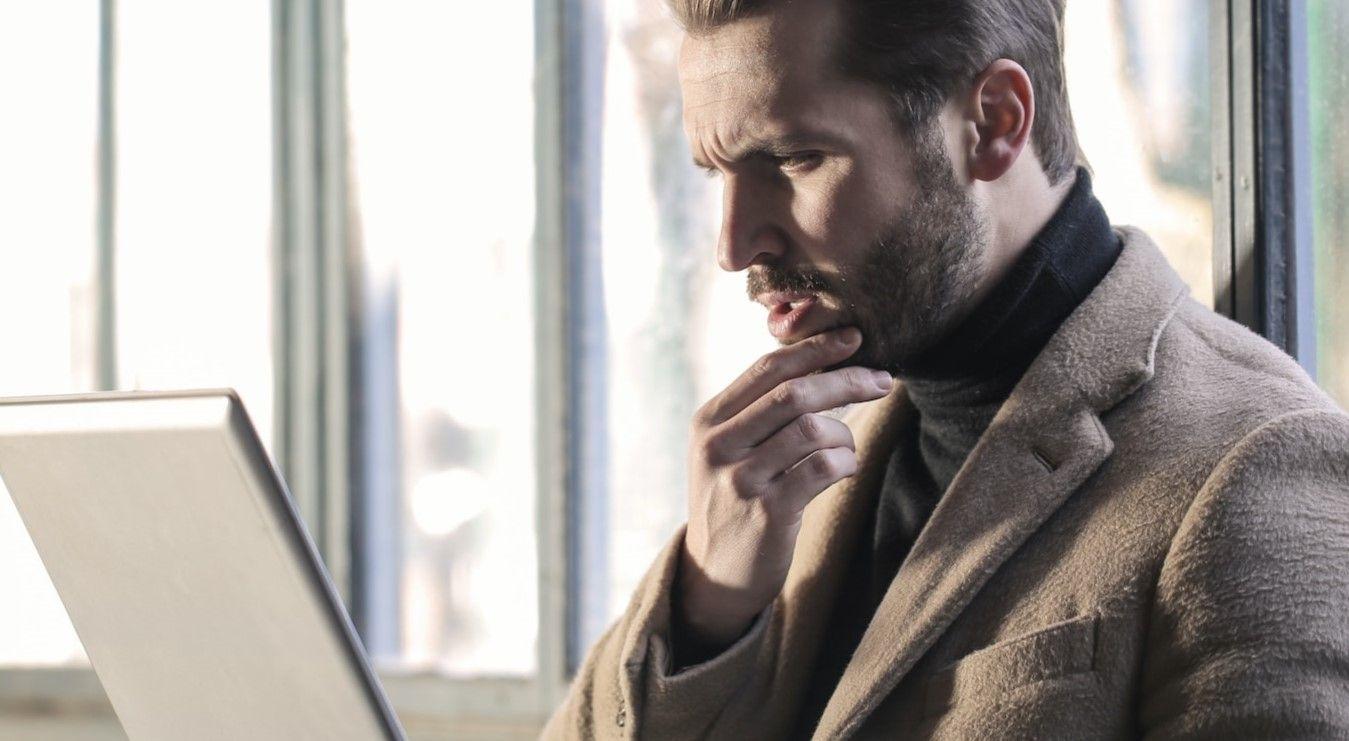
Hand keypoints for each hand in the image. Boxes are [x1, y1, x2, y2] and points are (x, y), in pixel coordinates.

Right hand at [675, 326, 893, 648]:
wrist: (715, 574)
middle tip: (882, 380)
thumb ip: (759, 411)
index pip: (767, 368)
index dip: (815, 348)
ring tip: (847, 448)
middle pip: (794, 393)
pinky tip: (844, 470)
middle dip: (846, 380)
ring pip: (813, 429)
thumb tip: (822, 363)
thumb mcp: (728, 451)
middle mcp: (719, 445)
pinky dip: (846, 463)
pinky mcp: (767, 513)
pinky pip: (823, 468)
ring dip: (845, 434)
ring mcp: (740, 479)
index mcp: (709, 420)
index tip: (854, 337)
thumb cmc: (735, 501)